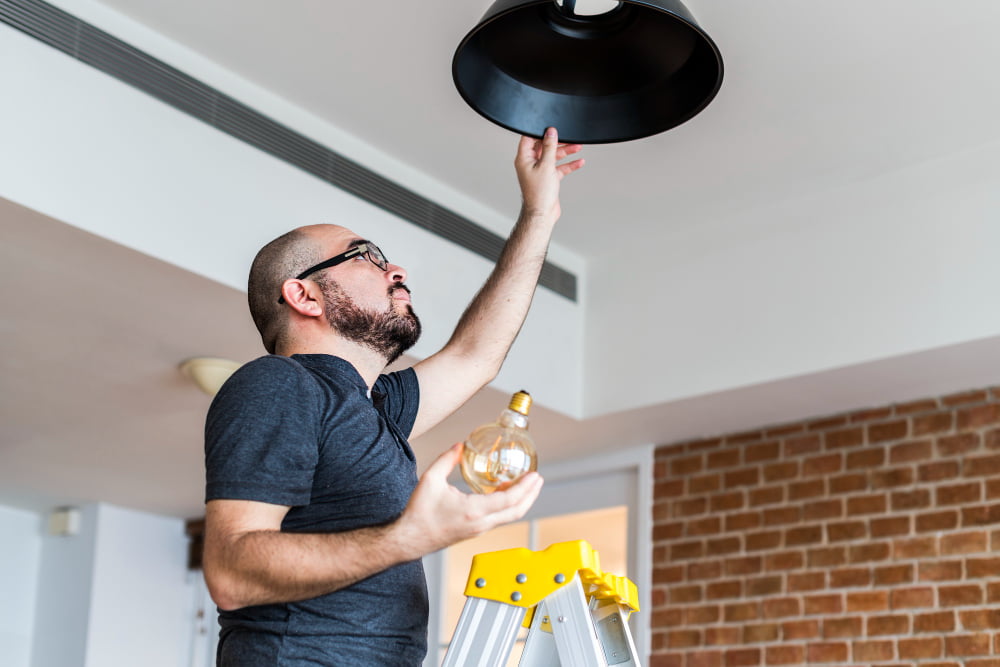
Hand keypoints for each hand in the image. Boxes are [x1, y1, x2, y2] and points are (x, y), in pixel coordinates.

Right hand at [397, 443, 543, 555]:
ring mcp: (479, 530)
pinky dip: (508, 506)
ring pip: (509, 517)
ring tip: (526, 485)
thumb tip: (460, 446)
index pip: (508, 500)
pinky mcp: (475, 532)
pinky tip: (505, 493)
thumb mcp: (430, 479)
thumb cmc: (419, 514)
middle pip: (516, 512)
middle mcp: (480, 524)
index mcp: (473, 511)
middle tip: (538, 480)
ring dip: (521, 501)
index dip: (525, 488)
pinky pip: (499, 518)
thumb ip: (447, 459)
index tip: (534, 476)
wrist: (409, 539)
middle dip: (531, 495)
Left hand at [515, 127, 584, 221]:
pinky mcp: (548, 178)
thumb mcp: (546, 165)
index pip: (529, 138)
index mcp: (524, 158)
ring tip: (577, 146)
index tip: (551, 128)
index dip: (539, 131)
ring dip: (565, 152)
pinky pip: (559, 167)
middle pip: (544, 146)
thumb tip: (550, 132)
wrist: (542, 213)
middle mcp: (530, 163)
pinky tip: (578, 161)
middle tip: (568, 137)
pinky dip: (568, 164)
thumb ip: (549, 147)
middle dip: (557, 141)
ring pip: (553, 156)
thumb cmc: (539, 193)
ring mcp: (539, 171)